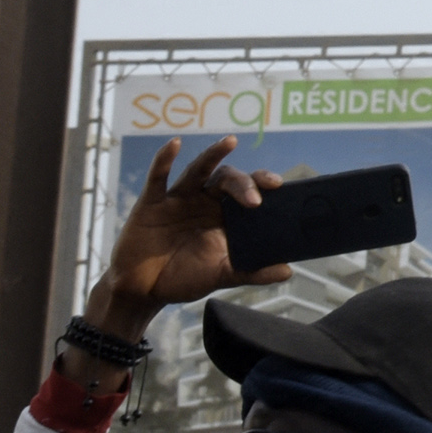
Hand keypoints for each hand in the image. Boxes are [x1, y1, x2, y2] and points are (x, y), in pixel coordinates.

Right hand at [94, 139, 278, 344]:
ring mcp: (178, 199)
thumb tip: (287, 273)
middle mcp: (204, 201)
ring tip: (230, 142)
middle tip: (254, 199)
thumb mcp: (221, 275)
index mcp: (225, 215)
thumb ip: (252, 272)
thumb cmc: (184, 278)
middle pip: (227, 180)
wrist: (143, 290)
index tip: (279, 186)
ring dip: (213, 155)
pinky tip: (175, 144)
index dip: (262, 186)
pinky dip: (164, 160)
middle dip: (243, 184)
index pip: (249, 192)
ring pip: (198, 170)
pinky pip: (157, 178)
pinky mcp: (151, 203)